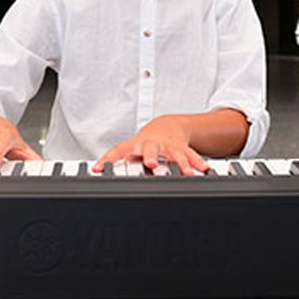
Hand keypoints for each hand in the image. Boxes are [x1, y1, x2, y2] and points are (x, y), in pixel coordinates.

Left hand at [92, 115, 209, 175]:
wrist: (167, 125)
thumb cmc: (146, 141)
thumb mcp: (129, 148)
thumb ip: (114, 159)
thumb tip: (95, 170)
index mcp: (136, 145)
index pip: (120, 150)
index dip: (111, 159)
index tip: (102, 168)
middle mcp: (153, 144)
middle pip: (151, 148)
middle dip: (151, 155)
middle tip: (151, 163)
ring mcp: (169, 146)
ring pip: (175, 153)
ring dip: (181, 163)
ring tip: (186, 172)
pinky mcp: (183, 148)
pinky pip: (193, 155)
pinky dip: (198, 163)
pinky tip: (203, 170)